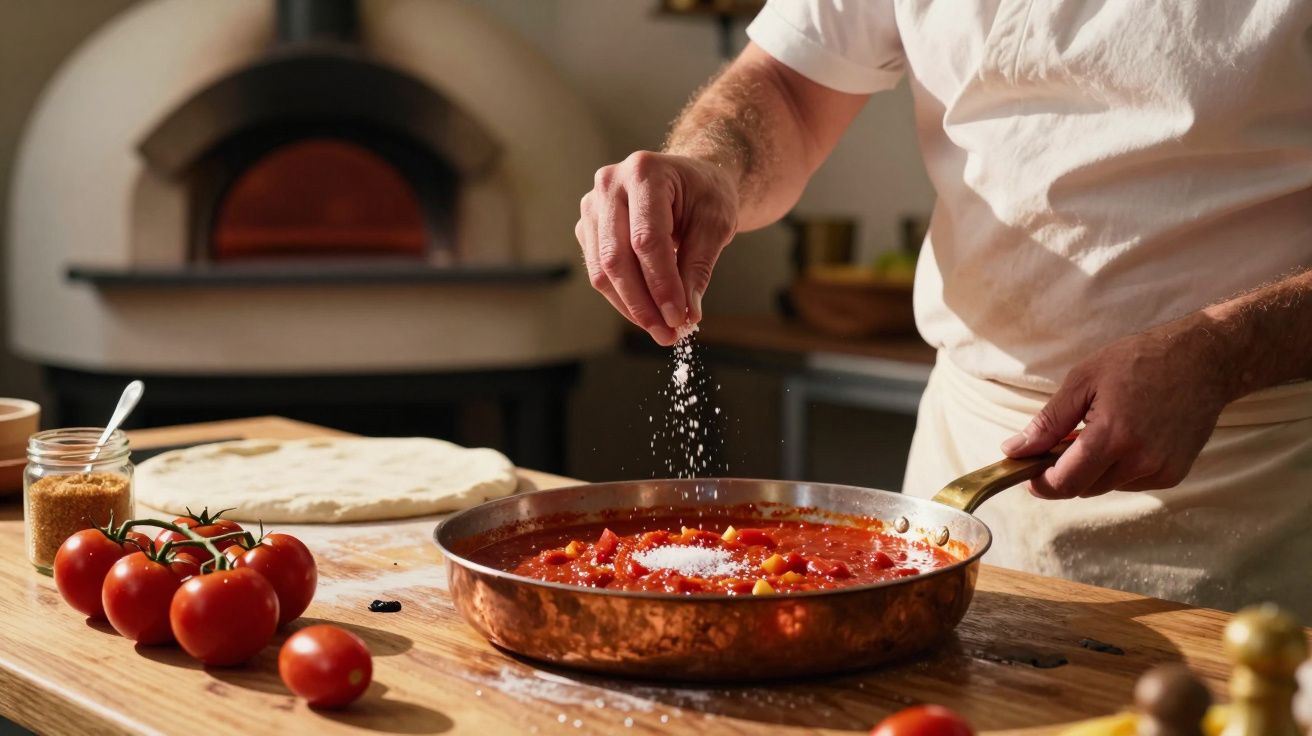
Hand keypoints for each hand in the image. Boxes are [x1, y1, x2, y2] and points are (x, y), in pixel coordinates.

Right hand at [576, 151, 737, 344]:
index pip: (646, 239)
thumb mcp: (716, 223)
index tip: (679, 318)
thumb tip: (688, 312)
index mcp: (644, 172)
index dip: (661, 284)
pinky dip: (623, 298)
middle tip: (667, 334)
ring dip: (631, 307)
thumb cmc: (705, 194)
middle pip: (616, 257)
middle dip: (643, 303)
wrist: (690, 178)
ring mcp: (592, 205)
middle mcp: (610, 184)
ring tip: (661, 330)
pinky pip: (599, 272)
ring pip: (602, 270)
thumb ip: (699, 266)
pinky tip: (648, 312)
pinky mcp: (588, 227)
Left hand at [1001, 319, 1232, 498]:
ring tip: (1099, 431)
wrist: (1204, 359)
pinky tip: (1127, 437)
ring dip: (1093, 469)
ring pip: (1106, 486)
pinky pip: (1132, 482)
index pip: (1065, 482)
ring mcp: (1161, 470)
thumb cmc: (1139, 361)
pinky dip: (1119, 468)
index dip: (1041, 483)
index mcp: (1113, 436)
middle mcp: (1140, 460)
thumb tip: (1014, 450)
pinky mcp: (1175, 473)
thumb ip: (1048, 422)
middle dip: (1066, 472)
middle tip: (1063, 440)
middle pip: (1083, 488)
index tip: (1028, 472)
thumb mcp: (1083, 381)